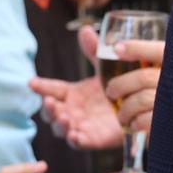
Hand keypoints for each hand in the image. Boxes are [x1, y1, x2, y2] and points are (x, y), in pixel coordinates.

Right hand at [29, 30, 164, 148]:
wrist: (140, 105)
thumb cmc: (118, 86)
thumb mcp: (106, 67)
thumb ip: (94, 51)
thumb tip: (85, 29)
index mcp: (72, 93)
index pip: (51, 89)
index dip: (42, 86)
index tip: (32, 82)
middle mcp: (73, 110)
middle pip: (52, 112)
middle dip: (48, 109)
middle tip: (50, 102)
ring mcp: (82, 126)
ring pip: (62, 129)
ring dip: (60, 125)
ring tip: (65, 118)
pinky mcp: (94, 139)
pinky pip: (80, 143)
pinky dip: (76, 140)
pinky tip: (75, 136)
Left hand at [102, 36, 163, 134]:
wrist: (170, 118)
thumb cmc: (139, 89)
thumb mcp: (124, 68)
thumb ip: (105, 52)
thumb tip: (85, 31)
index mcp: (169, 61)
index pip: (157, 50)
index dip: (138, 48)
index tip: (118, 49)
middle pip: (144, 77)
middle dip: (121, 85)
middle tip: (110, 91)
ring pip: (143, 99)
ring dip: (125, 106)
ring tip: (120, 112)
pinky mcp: (169, 120)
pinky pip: (149, 120)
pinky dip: (136, 121)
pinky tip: (133, 122)